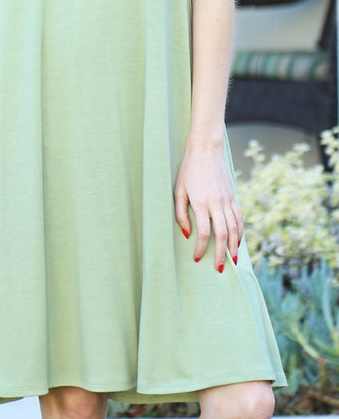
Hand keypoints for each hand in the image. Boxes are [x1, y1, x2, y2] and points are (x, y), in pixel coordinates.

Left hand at [174, 145, 243, 271]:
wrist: (206, 150)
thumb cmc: (188, 170)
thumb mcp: (178, 190)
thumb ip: (181, 213)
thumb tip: (186, 234)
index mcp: (201, 202)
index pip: (205, 233)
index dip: (201, 248)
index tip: (197, 258)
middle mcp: (217, 203)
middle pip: (222, 235)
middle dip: (221, 254)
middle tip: (219, 268)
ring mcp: (227, 200)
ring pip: (234, 228)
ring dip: (234, 246)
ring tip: (233, 261)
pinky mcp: (233, 196)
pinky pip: (239, 218)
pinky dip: (240, 232)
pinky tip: (238, 242)